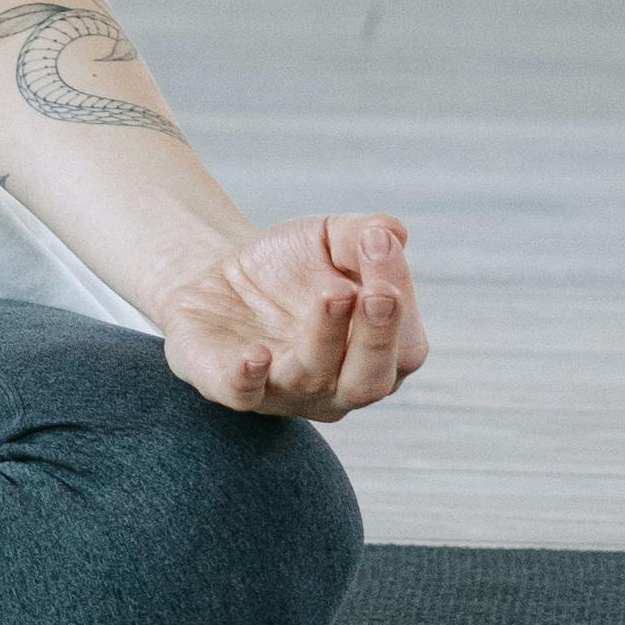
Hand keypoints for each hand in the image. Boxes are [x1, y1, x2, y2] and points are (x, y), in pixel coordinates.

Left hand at [148, 213, 426, 421]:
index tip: (380, 244)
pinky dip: (248, 379)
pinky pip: (241, 394)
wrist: (219, 273)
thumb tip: (391, 230)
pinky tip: (255, 354)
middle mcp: (335, 386)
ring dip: (324, 338)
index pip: (405, 344)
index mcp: (375, 356)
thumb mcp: (327, 239)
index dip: (399, 298)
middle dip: (376, 338)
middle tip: (378, 295)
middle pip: (370, 381)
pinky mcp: (227, 383)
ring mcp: (283, 391)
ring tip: (333, 294)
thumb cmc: (290, 264)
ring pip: (311, 381)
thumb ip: (361, 234)